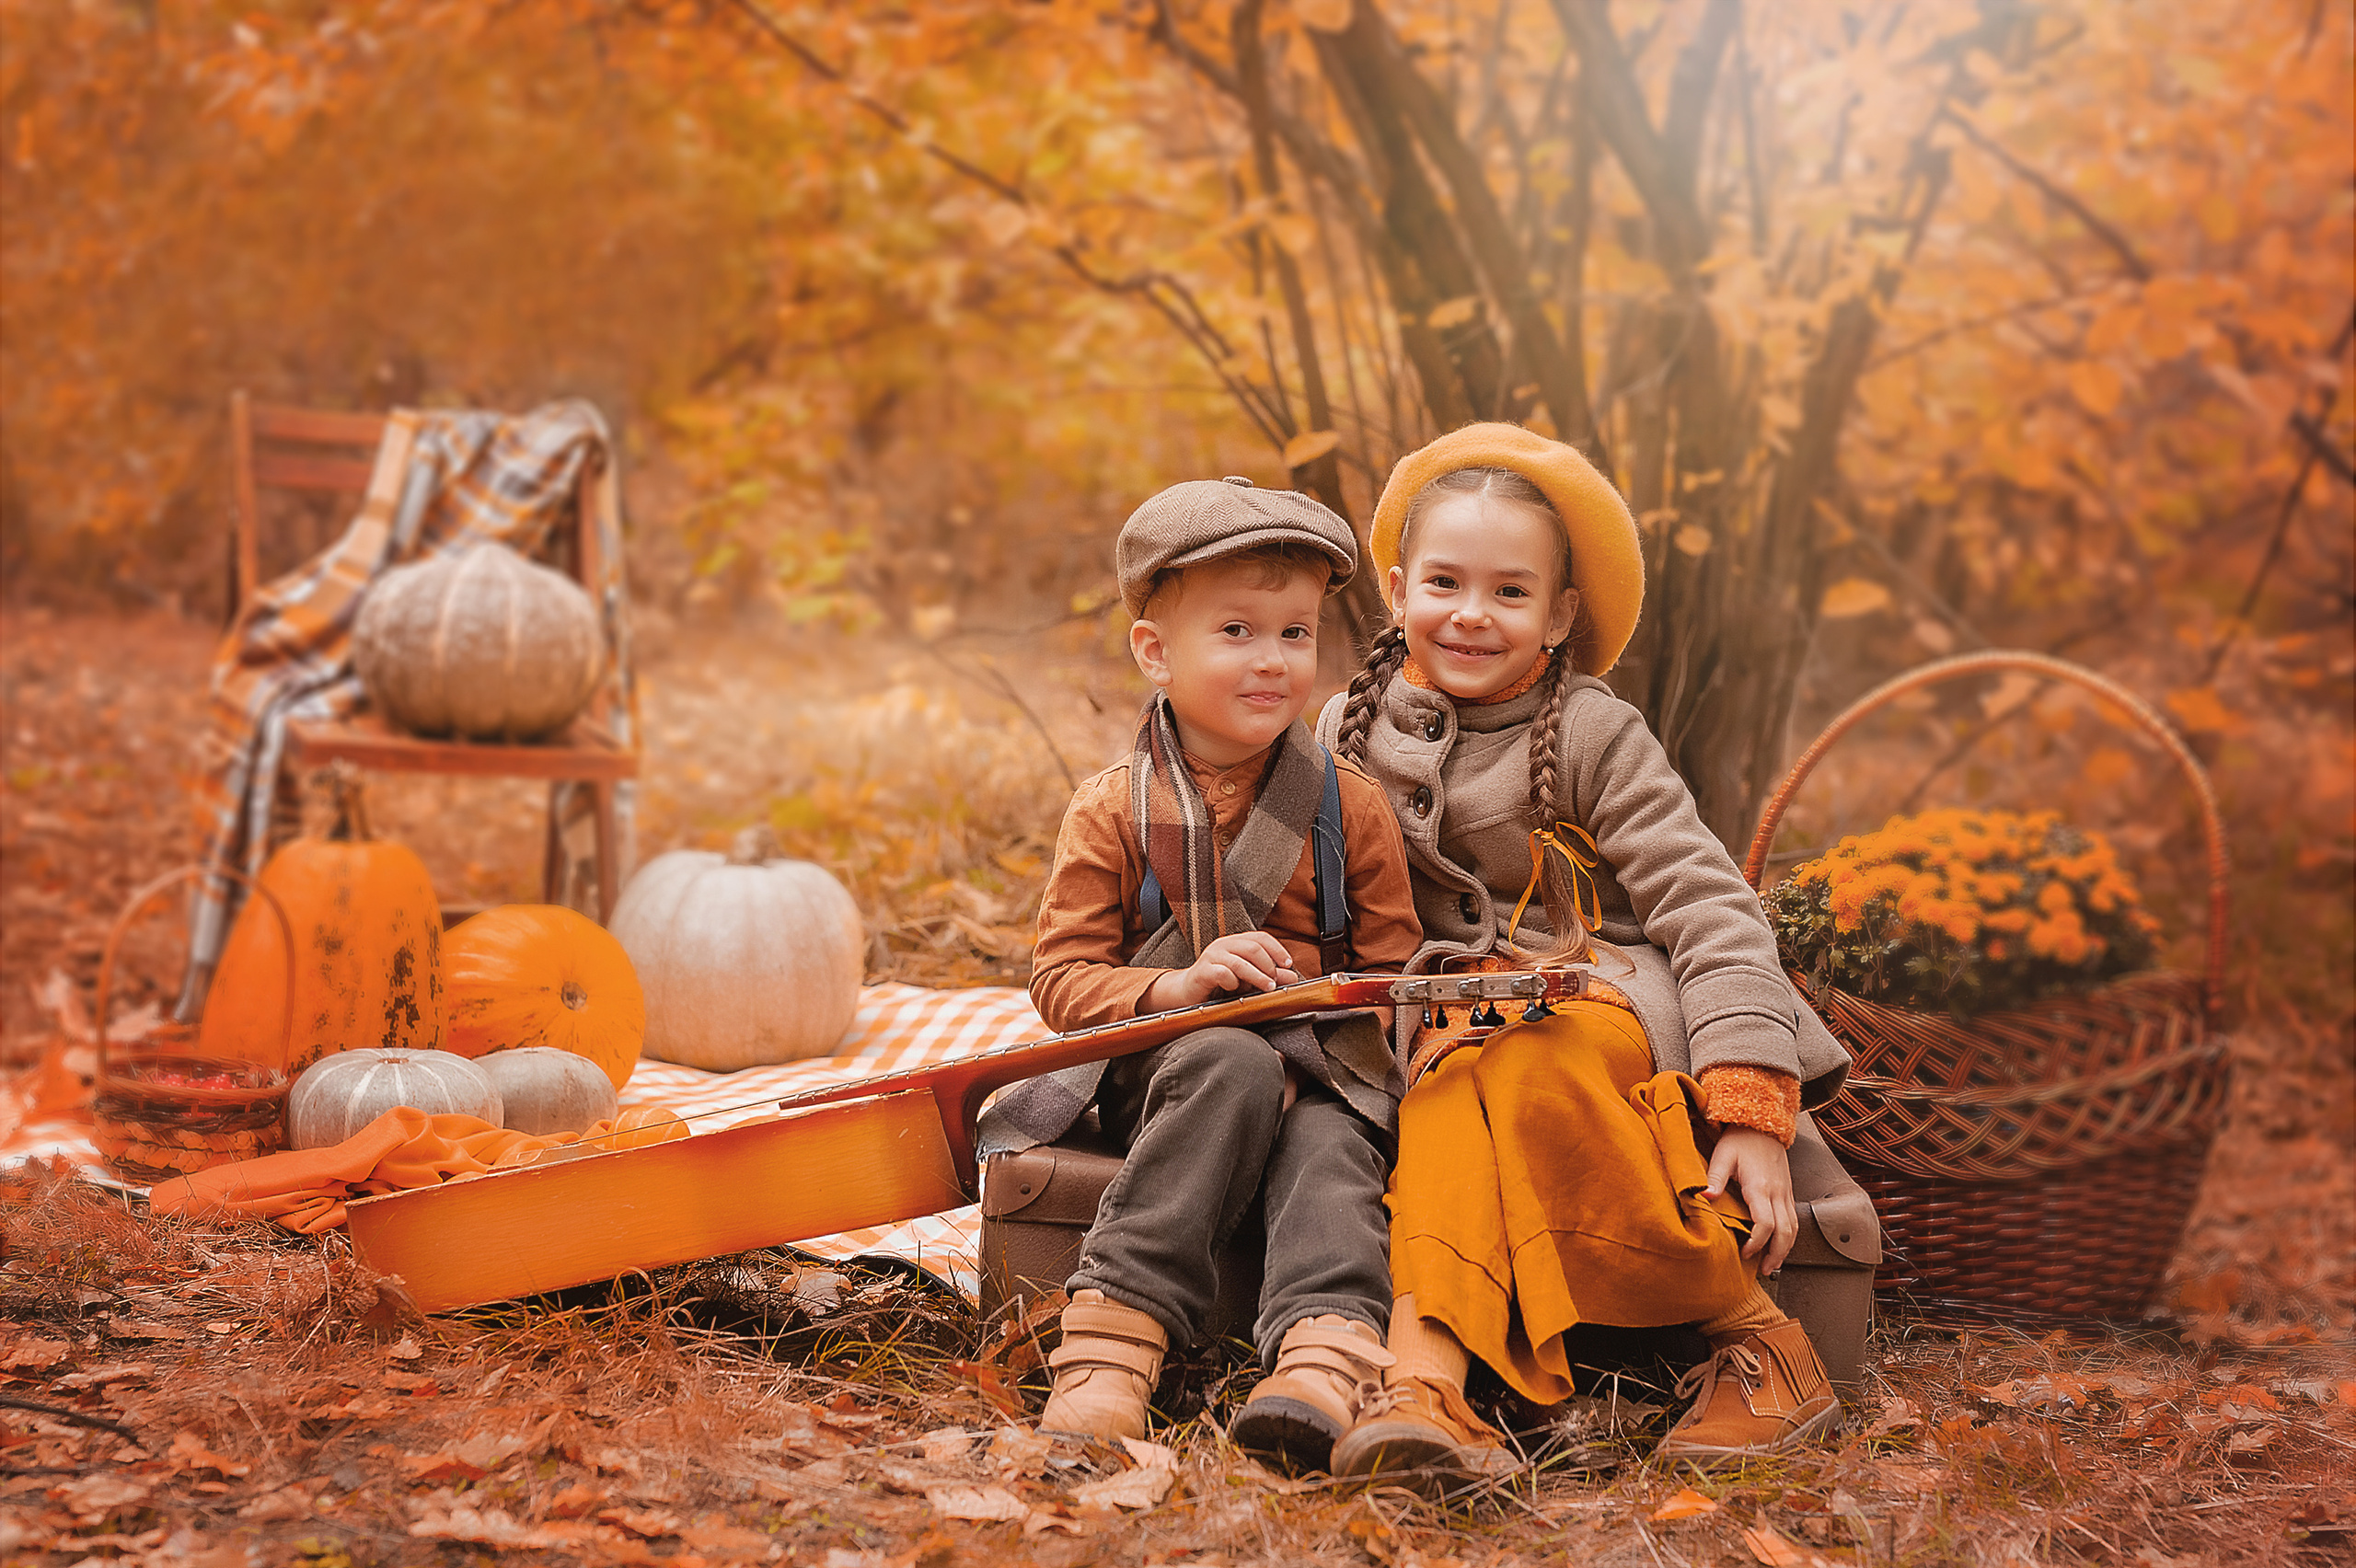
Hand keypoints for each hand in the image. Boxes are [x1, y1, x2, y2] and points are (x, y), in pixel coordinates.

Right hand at [1143, 932, 1299, 1011]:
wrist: (1188, 993)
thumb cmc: (1220, 986)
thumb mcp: (1249, 980)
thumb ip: (1270, 976)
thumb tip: (1293, 978)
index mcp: (1235, 942)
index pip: (1260, 938)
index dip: (1277, 949)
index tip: (1288, 964)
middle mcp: (1223, 945)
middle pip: (1253, 948)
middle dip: (1269, 966)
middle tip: (1275, 983)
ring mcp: (1211, 957)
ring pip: (1240, 962)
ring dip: (1257, 977)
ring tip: (1267, 988)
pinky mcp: (1202, 971)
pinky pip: (1222, 974)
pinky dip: (1233, 983)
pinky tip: (1234, 990)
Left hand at [1706, 1128, 1797, 1276]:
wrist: (1763, 1124)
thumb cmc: (1741, 1139)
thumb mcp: (1723, 1155)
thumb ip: (1714, 1178)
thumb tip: (1705, 1196)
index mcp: (1760, 1186)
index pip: (1765, 1222)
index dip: (1757, 1242)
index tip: (1746, 1252)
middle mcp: (1777, 1192)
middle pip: (1786, 1232)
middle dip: (1777, 1254)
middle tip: (1764, 1270)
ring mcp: (1786, 1192)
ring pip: (1794, 1228)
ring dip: (1786, 1249)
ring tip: (1772, 1264)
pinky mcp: (1787, 1192)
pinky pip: (1793, 1219)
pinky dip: (1789, 1237)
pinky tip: (1780, 1245)